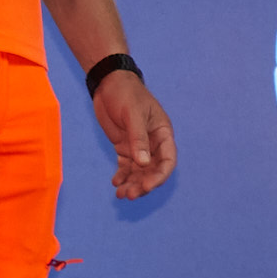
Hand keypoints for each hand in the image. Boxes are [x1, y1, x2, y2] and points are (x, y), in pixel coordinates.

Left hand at [93, 69, 175, 198]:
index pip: (167, 160)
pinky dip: (122, 176)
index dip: (159, 176)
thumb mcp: (132, 114)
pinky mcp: (125, 147)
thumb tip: (143, 163)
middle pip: (153, 170)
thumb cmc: (126, 93)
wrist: (109, 83)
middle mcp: (153, 143)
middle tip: (130, 195)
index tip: (147, 186)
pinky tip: (115, 183)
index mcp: (162, 133)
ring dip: (132, 184)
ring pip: (139, 172)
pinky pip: (126, 167)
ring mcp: (139, 146)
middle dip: (143, 184)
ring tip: (121, 195)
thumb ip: (138, 139)